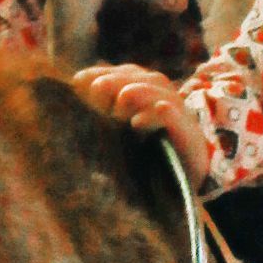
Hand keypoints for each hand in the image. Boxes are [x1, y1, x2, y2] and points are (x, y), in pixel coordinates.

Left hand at [72, 61, 210, 187]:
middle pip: (142, 80)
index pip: (124, 75)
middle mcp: (162, 100)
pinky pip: (175, 121)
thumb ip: (101, 112)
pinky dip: (158, 116)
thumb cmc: (145, 157)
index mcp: (145, 95)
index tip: (78, 81)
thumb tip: (74, 89)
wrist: (182, 188)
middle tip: (95, 88)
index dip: (103, 74)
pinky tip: (138, 122)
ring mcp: (178, 117)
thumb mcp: (119, 133)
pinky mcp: (189, 137)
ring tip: (120, 99)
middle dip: (117, 81)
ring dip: (139, 93)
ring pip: (161, 95)